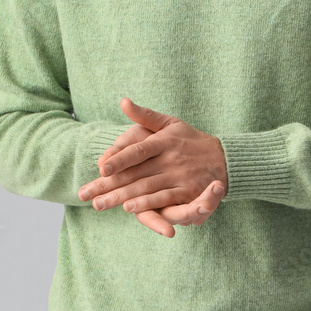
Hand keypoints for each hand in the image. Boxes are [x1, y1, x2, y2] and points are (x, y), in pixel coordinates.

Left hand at [78, 98, 228, 237]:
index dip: (119, 158)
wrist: (224, 159)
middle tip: (86, 194)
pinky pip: (164, 199)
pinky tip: (130, 209)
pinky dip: (146, 204)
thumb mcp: (170, 122)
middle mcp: (171, 158)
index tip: (100, 167)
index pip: (138, 149)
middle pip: (136, 173)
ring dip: (122, 197)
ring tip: (100, 204)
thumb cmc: (190, 140)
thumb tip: (122, 101)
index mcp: (165, 140)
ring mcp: (179, 176)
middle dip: (109, 185)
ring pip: (146, 188)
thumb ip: (144, 115)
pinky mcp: (187, 193)